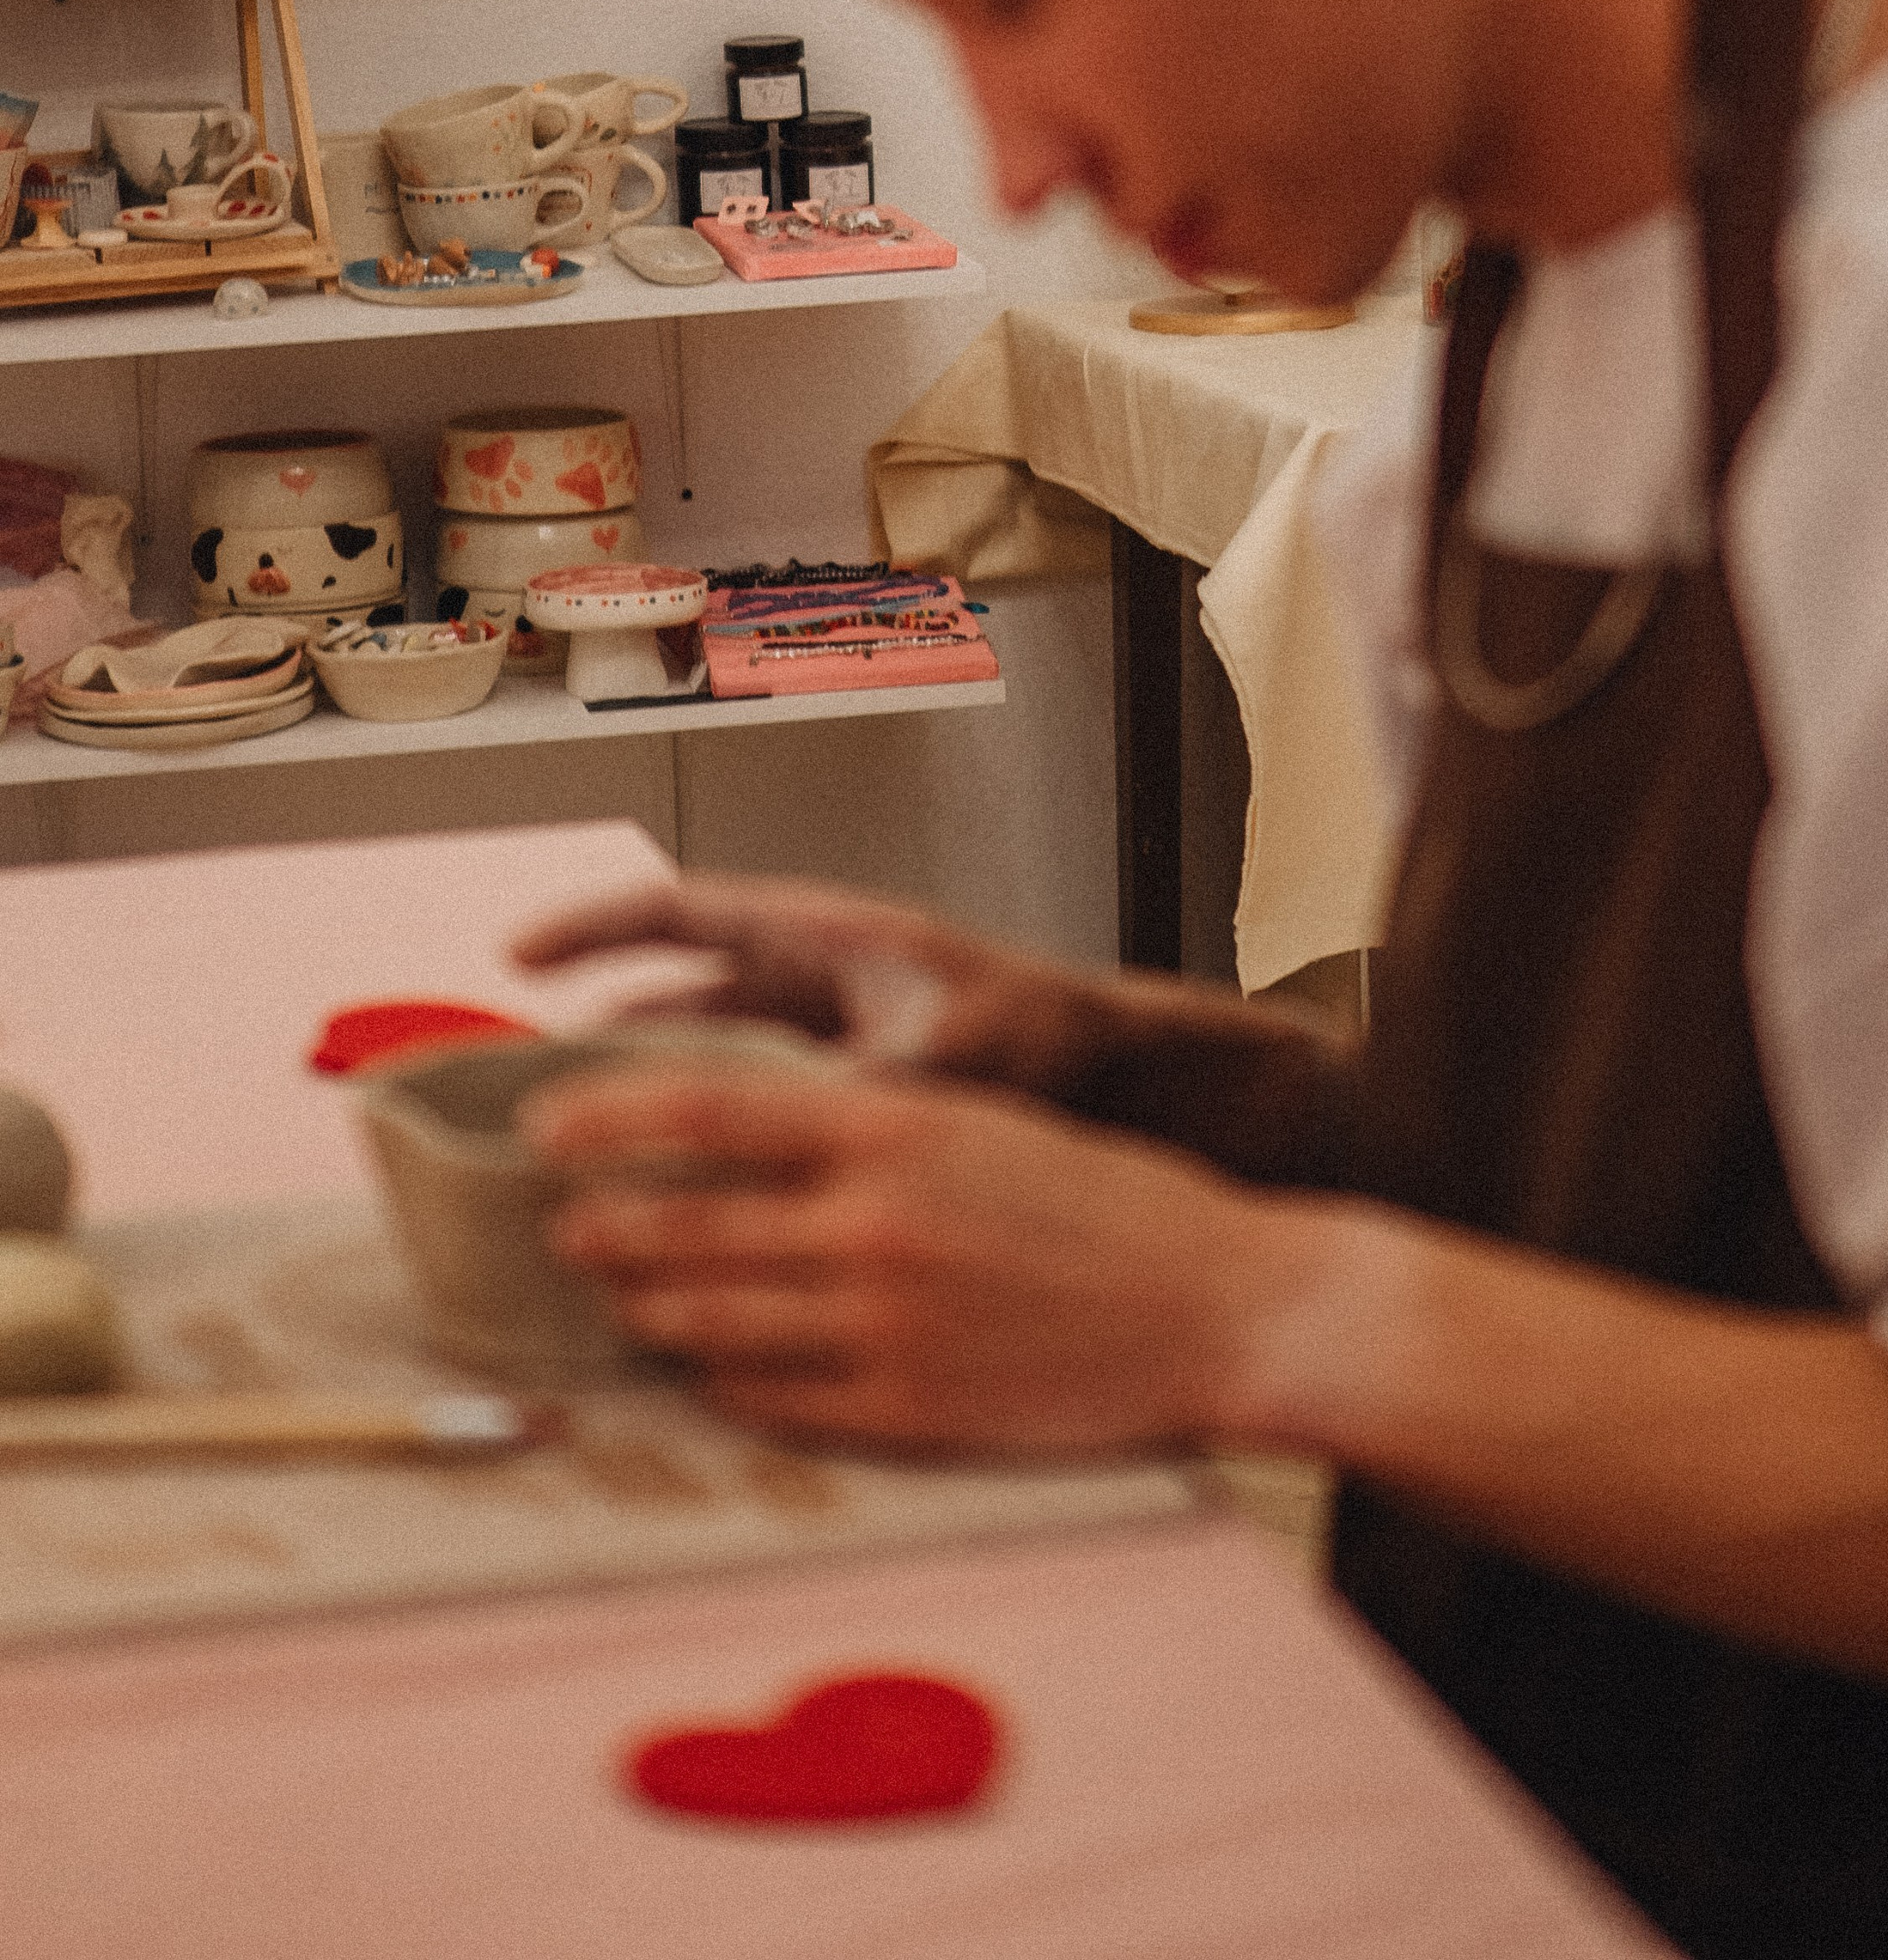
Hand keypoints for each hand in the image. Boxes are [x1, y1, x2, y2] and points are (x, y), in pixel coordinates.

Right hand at [510, 874, 1240, 1100]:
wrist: (1127, 1086)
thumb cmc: (1050, 1037)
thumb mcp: (951, 1053)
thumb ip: (862, 1093)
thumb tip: (779, 1147)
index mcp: (825, 940)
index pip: (683, 912)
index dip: (594, 928)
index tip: (515, 955)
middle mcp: (811, 988)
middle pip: (673, 999)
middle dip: (595, 1041)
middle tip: (516, 1097)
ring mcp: (821, 1051)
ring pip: (700, 1073)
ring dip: (641, 1112)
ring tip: (566, 1170)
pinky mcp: (840, 1117)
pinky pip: (744, 1132)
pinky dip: (699, 1162)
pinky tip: (662, 1219)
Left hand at [524, 1055, 1309, 1455]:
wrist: (1215, 1304)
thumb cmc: (1106, 1204)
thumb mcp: (984, 1121)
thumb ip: (871, 1129)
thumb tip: (751, 1133)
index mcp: (895, 1128)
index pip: (706, 1108)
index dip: (608, 1114)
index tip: (545, 1123)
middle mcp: (874, 1223)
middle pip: (686, 1226)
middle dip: (605, 1230)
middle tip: (563, 1228)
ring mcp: (884, 1325)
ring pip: (711, 1320)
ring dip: (648, 1310)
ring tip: (618, 1297)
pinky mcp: (905, 1411)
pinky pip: (772, 1400)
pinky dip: (724, 1381)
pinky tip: (705, 1367)